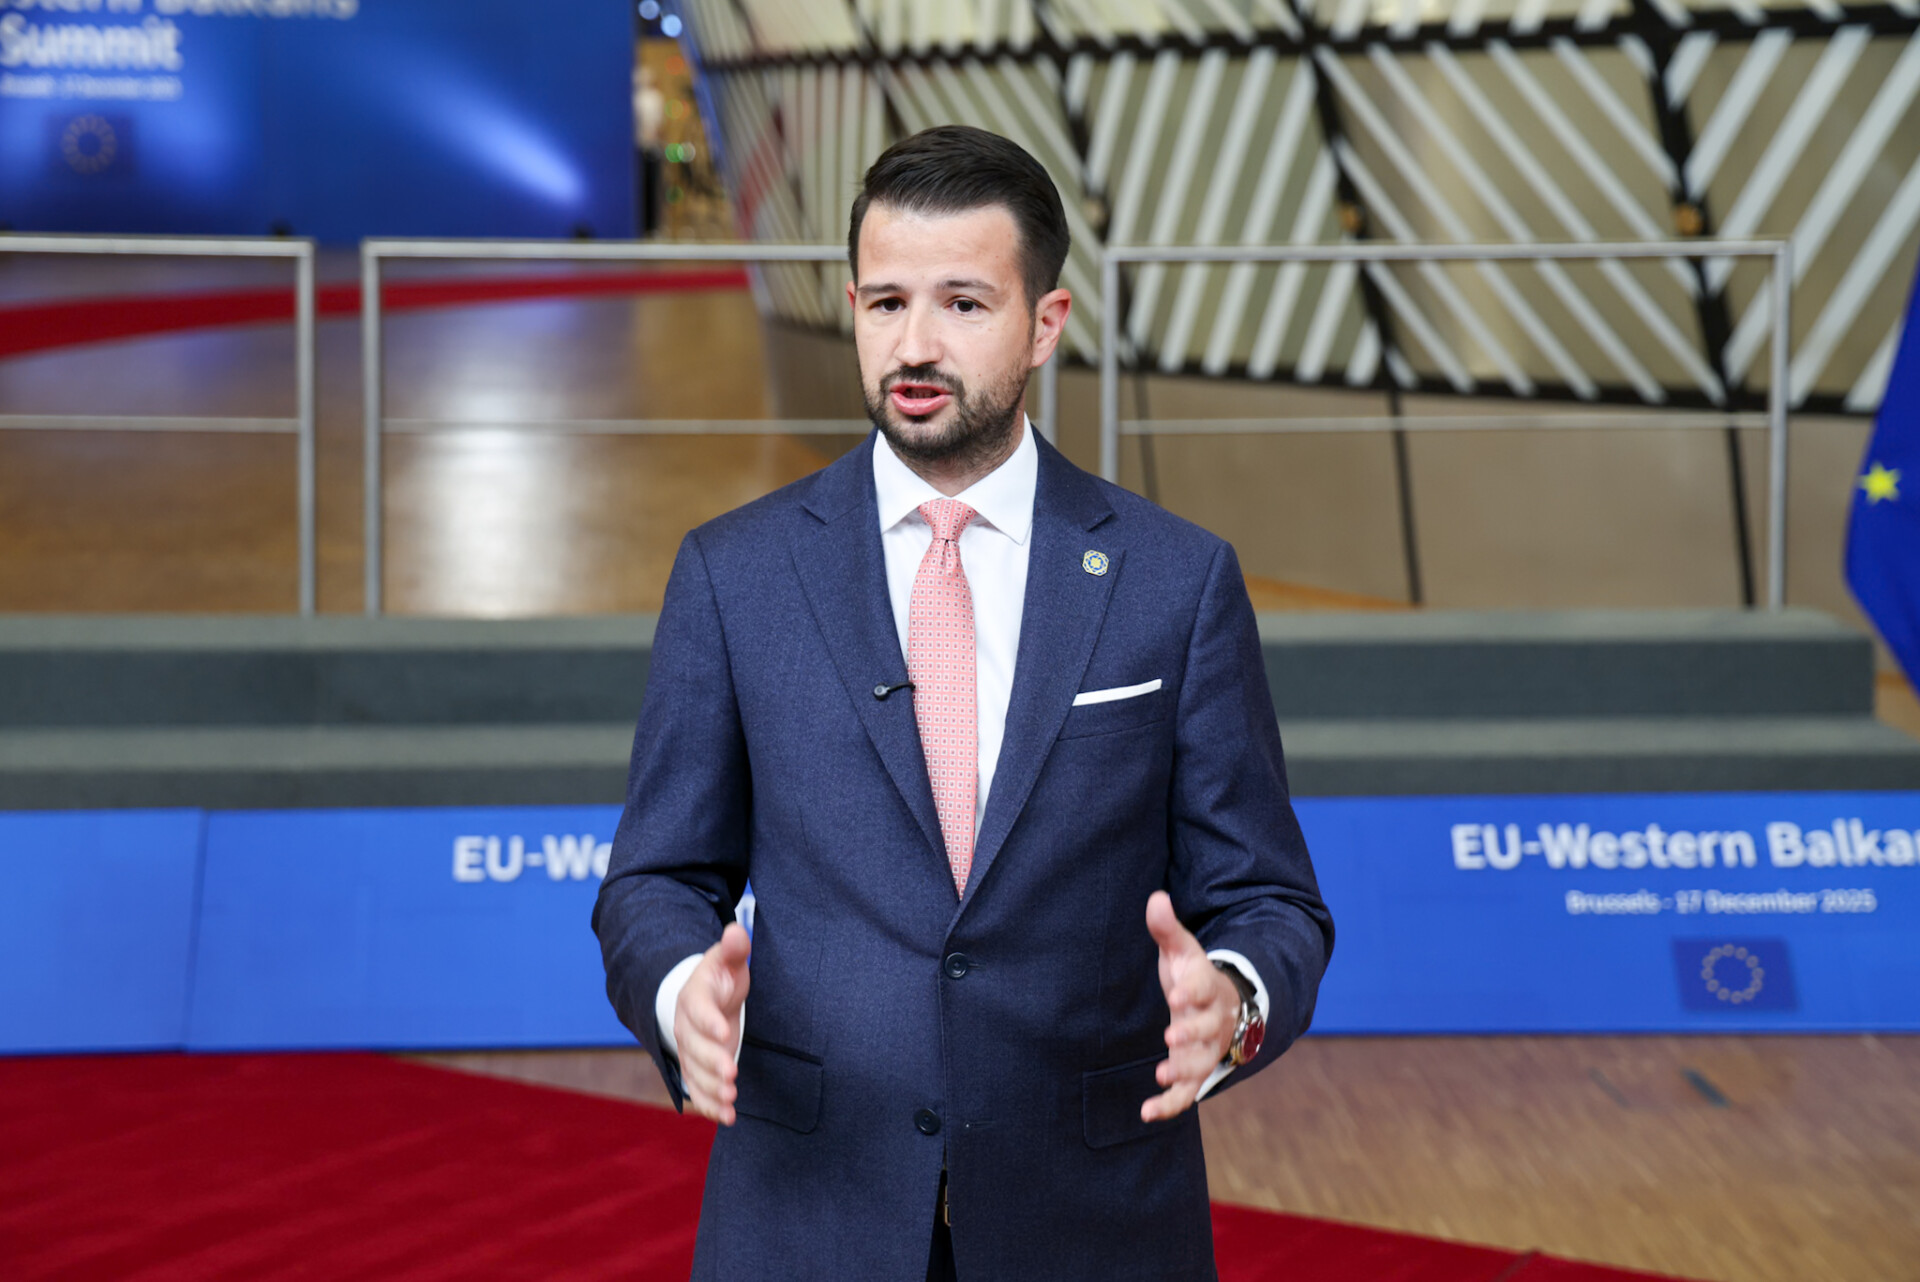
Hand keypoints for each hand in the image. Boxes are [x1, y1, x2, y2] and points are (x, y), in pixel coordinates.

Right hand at [673, 923, 750, 1124]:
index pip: (699, 1010)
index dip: (709, 1022)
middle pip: (695, 1047)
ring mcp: (689, 1051)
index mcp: (694, 998)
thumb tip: (737, 930)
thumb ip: (733, 948)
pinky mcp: (697, 1069)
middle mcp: (686, 1028)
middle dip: (712, 1062)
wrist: (703, 997)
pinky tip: (726, 1117)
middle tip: (731, 1076)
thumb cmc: (720, 977)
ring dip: (710, 1089)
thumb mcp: (727, 959)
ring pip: (694, 1073)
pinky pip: (698, 1090)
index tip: (724, 1033)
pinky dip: (709, 1105)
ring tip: (729, 1101)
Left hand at [1141, 890, 1237, 1122]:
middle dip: (1192, 1033)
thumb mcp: (1182, 951)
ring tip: (1162, 1075)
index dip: (1193, 991)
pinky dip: (1171, 1104)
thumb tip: (1156, 897)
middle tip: (1172, 1035)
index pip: (1204, 988)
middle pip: (1208, 1030)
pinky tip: (1146, 1113)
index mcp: (1209, 988)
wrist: (1220, 1007)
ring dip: (1183, 1071)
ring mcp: (1206, 1050)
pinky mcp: (1194, 1072)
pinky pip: (1187, 1093)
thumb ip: (1167, 928)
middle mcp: (1213, 1022)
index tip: (1178, 993)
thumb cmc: (1193, 976)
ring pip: (1201, 1064)